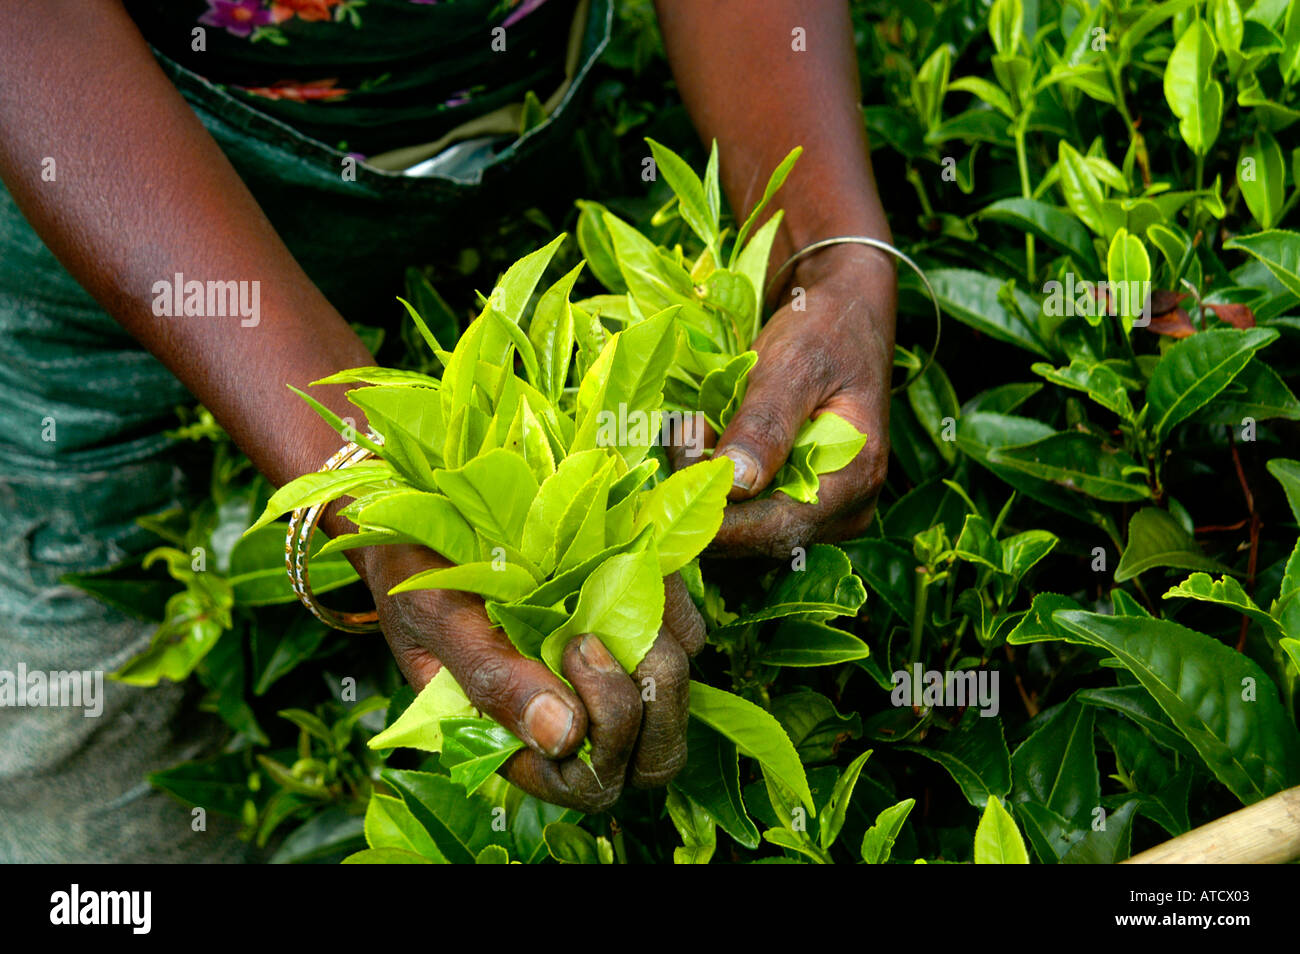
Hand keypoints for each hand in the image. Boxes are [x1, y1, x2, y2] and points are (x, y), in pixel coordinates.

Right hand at [359, 544, 704, 811]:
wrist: (420, 506)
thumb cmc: (415, 572)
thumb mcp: (438, 619)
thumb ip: (491, 680)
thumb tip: (561, 735)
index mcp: (517, 741)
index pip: (592, 781)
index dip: (606, 737)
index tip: (574, 650)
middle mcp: (572, 718)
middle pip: (651, 757)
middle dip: (648, 703)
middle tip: (595, 637)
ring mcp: (610, 672)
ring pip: (677, 697)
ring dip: (656, 646)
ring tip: (602, 590)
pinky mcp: (637, 621)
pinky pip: (686, 631)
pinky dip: (666, 600)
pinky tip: (618, 563)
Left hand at [711, 245, 896, 557]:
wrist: (842, 313)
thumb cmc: (822, 331)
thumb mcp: (793, 366)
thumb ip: (765, 424)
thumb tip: (734, 484)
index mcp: (855, 481)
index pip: (774, 529)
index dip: (716, 519)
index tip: (671, 483)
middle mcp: (842, 512)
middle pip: (755, 538)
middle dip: (705, 496)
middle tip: (682, 433)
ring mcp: (819, 513)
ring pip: (742, 530)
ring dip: (704, 488)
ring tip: (694, 426)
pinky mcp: (795, 504)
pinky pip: (742, 514)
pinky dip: (713, 483)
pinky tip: (705, 438)